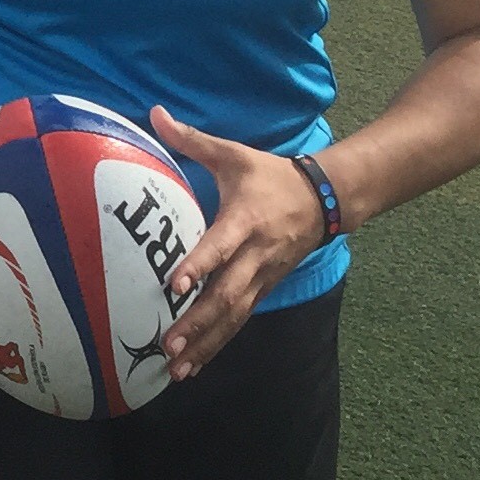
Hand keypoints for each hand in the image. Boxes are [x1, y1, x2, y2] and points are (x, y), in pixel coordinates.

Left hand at [149, 106, 329, 380]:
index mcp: (245, 221)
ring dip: (206, 343)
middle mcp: (255, 256)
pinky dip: (218, 344)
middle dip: (198, 321)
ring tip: (177, 367)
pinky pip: (239, 321)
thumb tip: (154, 112)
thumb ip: (192, 139)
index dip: (199, 264)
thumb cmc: (271, 175)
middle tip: (168, 343)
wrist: (326, 200)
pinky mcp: (264, 290)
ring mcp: (262, 277)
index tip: (174, 283)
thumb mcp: (234, 153)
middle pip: (227, 294)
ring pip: (234, 317)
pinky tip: (194, 366)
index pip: (220, 246)